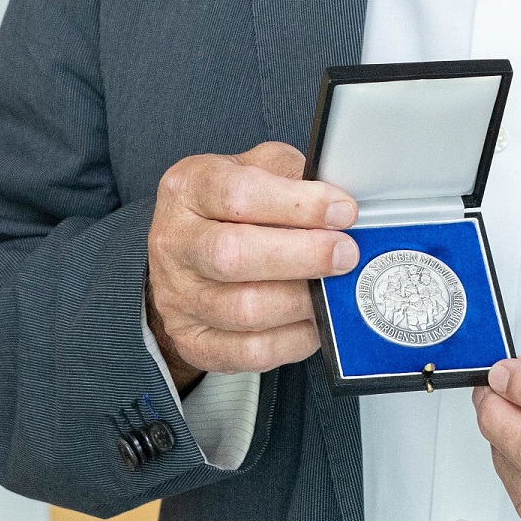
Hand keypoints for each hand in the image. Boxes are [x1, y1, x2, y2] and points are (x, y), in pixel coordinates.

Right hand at [145, 142, 357, 394]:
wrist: (187, 258)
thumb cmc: (230, 210)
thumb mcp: (255, 169)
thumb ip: (292, 175)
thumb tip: (340, 203)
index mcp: (187, 189)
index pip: (238, 194)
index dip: (299, 204)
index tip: (342, 211)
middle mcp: (174, 243)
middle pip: (234, 255)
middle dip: (303, 255)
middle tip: (345, 253)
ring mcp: (178, 297)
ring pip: (244, 309)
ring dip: (302, 300)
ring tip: (334, 287)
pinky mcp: (194, 341)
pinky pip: (250, 351)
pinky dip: (293, 339)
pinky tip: (315, 319)